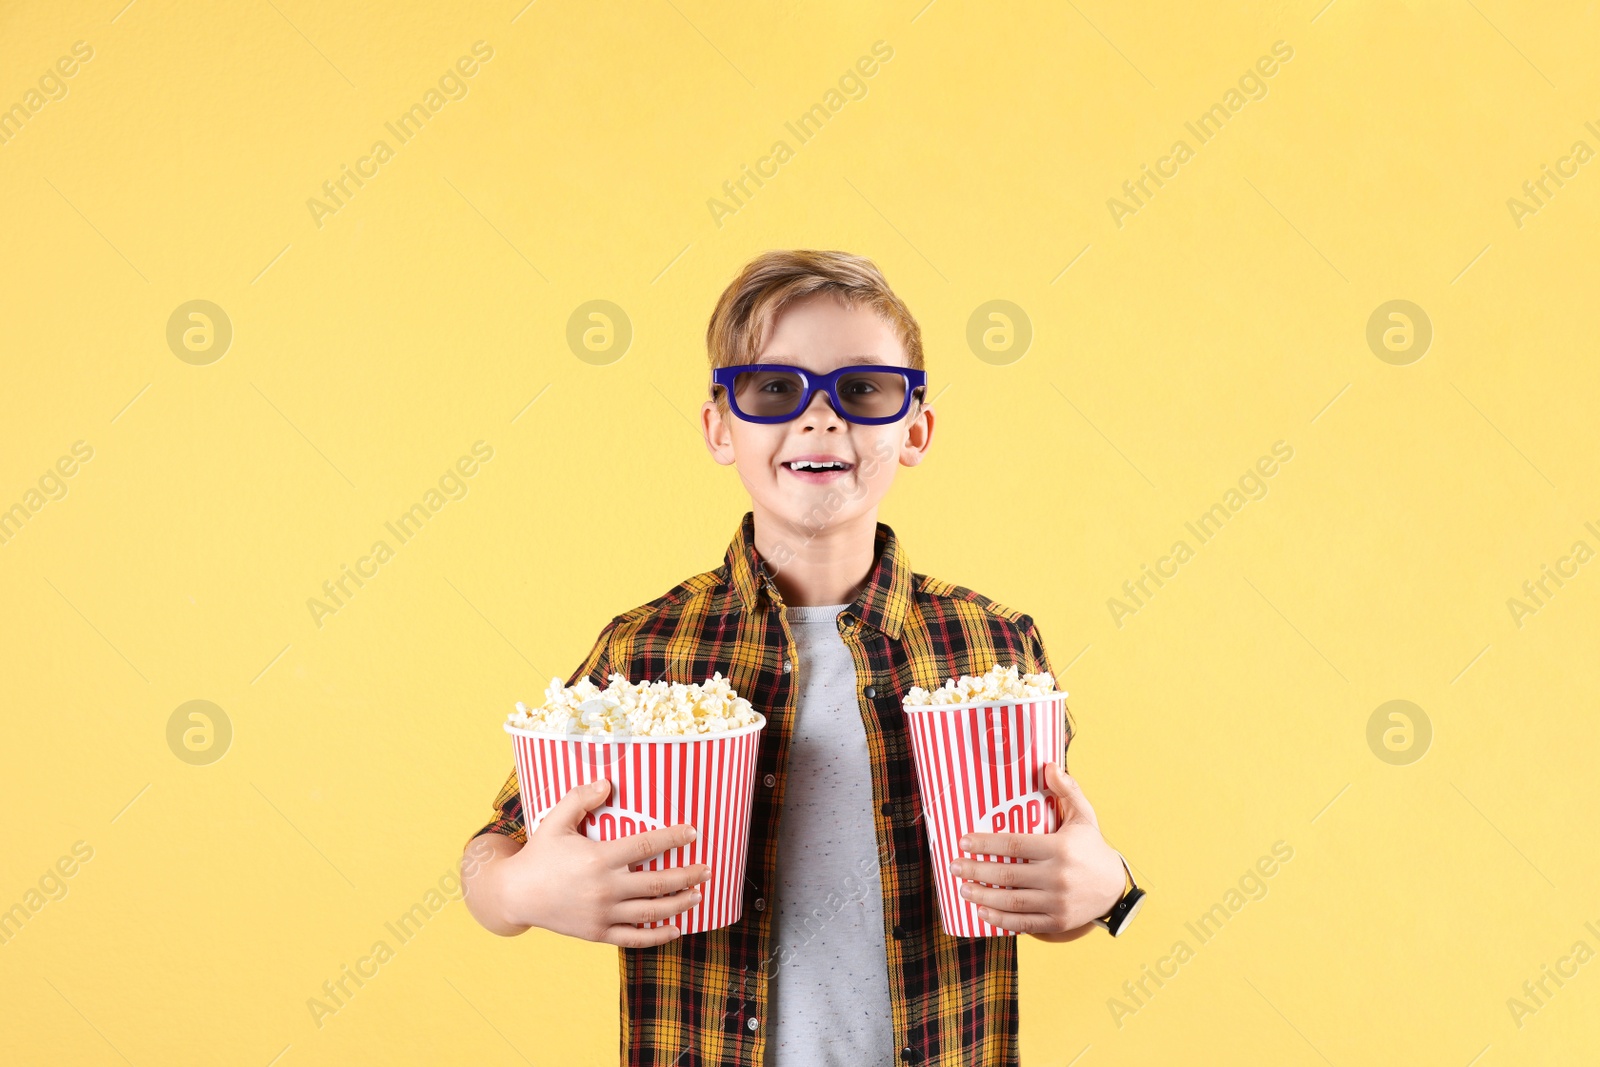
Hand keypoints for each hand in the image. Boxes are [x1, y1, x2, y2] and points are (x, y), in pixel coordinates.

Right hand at [486, 778, 710, 946]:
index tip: (692, 833)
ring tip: (699, 895)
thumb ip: (581, 799)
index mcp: (598, 858)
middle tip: (707, 868)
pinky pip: (635, 938)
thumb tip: (608, 783)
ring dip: (681, 903)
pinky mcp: (598, 933)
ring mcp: (602, 914)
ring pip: (652, 912)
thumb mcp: (555, 820)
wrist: (516, 895)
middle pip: (658, 882)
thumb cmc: (539, 854)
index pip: (646, 846)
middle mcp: (604, 888)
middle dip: (688, 875)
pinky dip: (659, 936)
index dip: (673, 838)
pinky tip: (676, 928)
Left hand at [949, 761, 1125, 936]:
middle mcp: (1057, 877)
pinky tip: (982, 912)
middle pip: (1007, 875)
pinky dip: (1000, 920)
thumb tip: (1049, 765)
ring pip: (1011, 902)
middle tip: (953, 866)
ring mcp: (1057, 903)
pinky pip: (1023, 924)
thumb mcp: (1084, 816)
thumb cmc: (1093, 848)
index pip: (1014, 845)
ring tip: (962, 888)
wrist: (1115, 888)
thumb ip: (1067, 790)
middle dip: (975, 870)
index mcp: (1060, 849)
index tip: (963, 841)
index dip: (986, 843)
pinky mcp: (1057, 922)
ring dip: (982, 896)